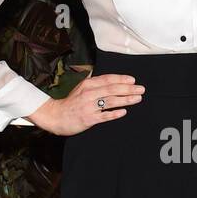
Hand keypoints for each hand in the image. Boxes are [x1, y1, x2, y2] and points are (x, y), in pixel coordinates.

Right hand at [26, 74, 144, 134]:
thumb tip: (111, 80)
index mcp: (88, 85)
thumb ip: (95, 84)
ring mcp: (89, 106)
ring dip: (125, 99)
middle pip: (112, 89)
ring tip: (137, 98)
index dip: (121, 79)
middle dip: (128, 88)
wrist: (55, 116)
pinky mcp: (89, 118)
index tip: (133, 80)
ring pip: (110, 101)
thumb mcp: (81, 89)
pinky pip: (104, 116)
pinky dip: (114, 113)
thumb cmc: (71, 103)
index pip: (107, 79)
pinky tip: (124, 112)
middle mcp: (89, 93)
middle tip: (141, 89)